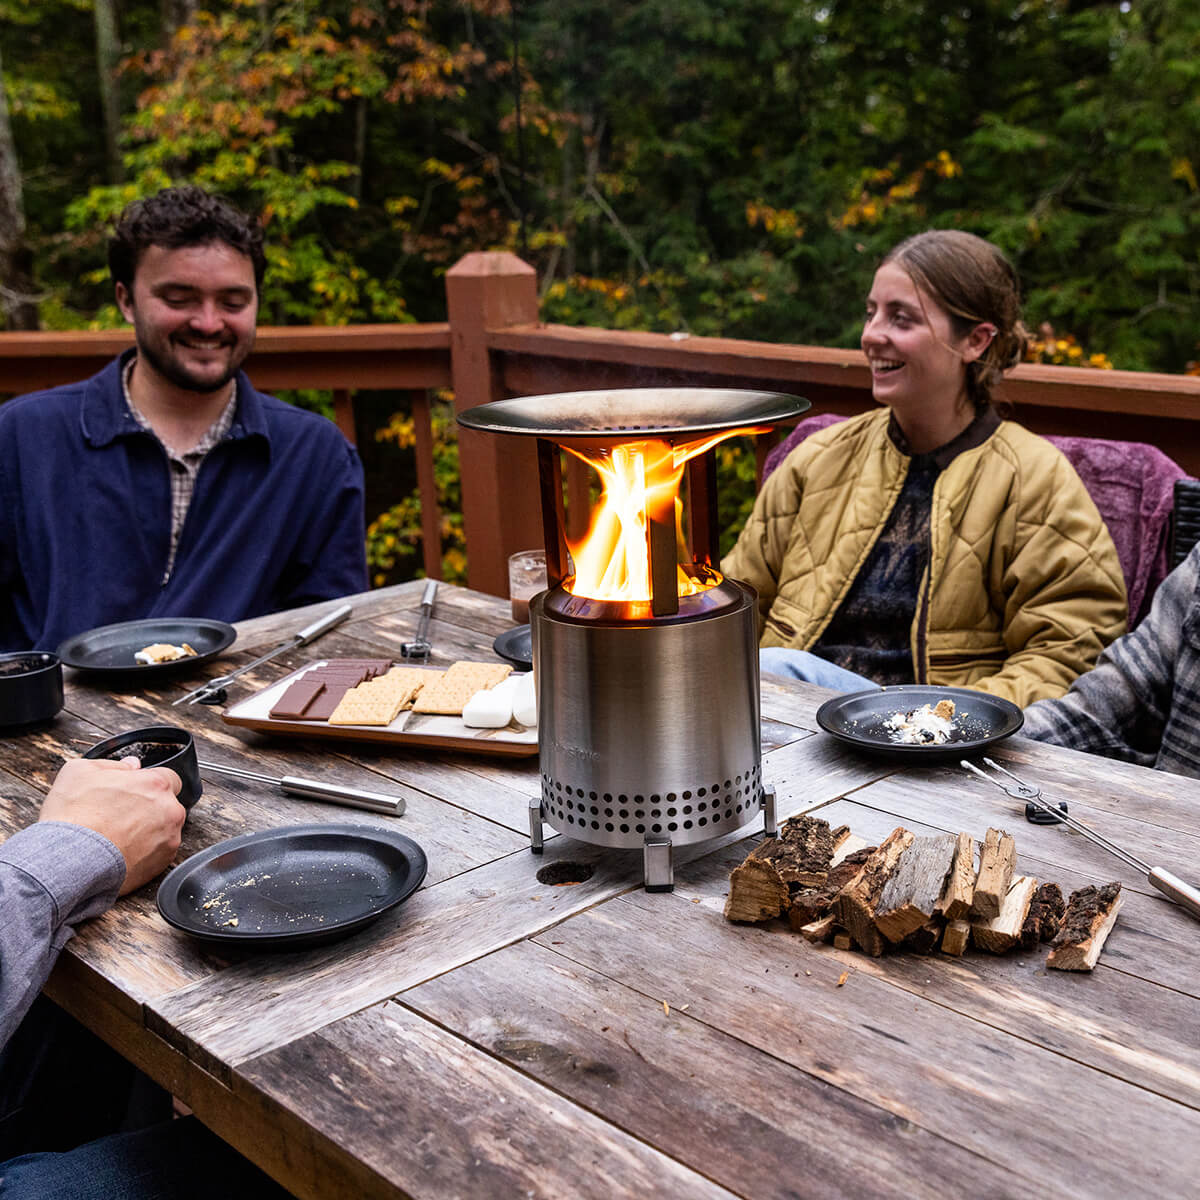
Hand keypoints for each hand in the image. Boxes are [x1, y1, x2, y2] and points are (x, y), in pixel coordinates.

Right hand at [39, 757, 186, 893]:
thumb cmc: (74, 817)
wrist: (69, 861)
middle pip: (167, 805)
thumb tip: (130, 766)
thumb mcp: (80, 772)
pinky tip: (120, 853)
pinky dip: (144, 853)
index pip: (168, 778)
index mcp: (156, 784)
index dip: (149, 784)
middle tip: (119, 817)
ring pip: (164, 830)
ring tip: (117, 837)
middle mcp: (170, 810)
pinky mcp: (162, 863)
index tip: (135, 792)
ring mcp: (169, 838)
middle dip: (148, 809)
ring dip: (148, 831)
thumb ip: (113, 765)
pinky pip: (158, 853)